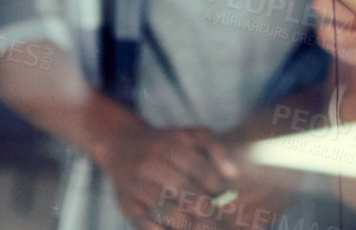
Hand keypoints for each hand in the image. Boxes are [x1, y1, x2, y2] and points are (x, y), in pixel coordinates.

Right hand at [94, 123, 237, 229]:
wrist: (122, 145)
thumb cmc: (166, 143)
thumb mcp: (190, 135)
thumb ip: (214, 148)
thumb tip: (232, 175)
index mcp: (169, 146)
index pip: (198, 168)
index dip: (216, 185)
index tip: (225, 194)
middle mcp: (150, 165)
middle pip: (185, 193)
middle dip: (207, 209)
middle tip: (219, 218)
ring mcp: (136, 187)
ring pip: (168, 212)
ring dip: (189, 223)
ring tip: (203, 226)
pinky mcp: (126, 206)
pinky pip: (146, 224)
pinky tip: (177, 229)